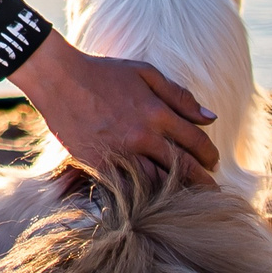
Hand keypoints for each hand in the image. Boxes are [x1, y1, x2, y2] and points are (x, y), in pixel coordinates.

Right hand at [10, 32, 219, 185]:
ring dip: (178, 191)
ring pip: (159, 182)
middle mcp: (142, 136)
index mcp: (157, 112)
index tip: (213, 161)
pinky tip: (153, 200)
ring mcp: (120, 152)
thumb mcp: (144, 73)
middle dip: (202, 180)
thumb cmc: (102, 72)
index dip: (210, 154)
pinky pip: (128, 188)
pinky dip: (143, 196)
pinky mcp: (100, 164)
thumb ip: (179, 95)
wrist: (58, 78)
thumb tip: (210, 118)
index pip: (196, 141)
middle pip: (183, 167)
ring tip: (188, 197)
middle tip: (211, 188)